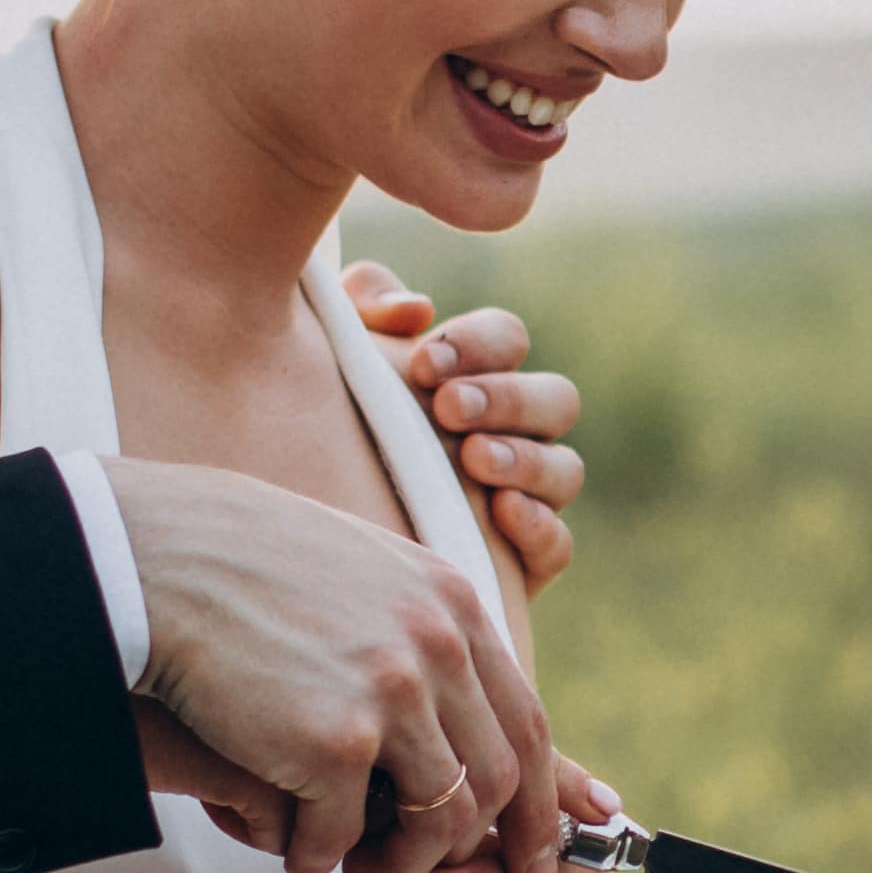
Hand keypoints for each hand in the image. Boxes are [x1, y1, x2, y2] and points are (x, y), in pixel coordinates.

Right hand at [101, 456, 552, 872]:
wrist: (154, 557)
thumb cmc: (242, 567)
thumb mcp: (361, 572)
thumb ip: (418, 626)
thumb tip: (460, 695)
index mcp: (453, 606)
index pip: (526, 723)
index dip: (539, 801)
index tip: (532, 852)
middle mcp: (439, 648)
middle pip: (497, 781)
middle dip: (477, 849)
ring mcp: (391, 695)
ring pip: (437, 821)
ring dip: (400, 861)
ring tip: (358, 865)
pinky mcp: (330, 742)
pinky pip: (343, 834)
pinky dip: (318, 856)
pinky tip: (293, 850)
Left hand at [337, 261, 586, 592]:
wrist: (305, 537)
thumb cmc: (316, 426)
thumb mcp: (327, 357)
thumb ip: (366, 308)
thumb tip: (417, 310)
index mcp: (475, 375)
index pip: (509, 339)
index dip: (479, 344)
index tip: (426, 363)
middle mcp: (511, 433)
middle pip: (556, 400)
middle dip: (507, 399)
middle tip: (449, 408)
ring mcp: (523, 498)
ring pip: (565, 470)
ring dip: (525, 459)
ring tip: (473, 459)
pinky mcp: (517, 564)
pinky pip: (557, 545)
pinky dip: (538, 526)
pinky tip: (501, 513)